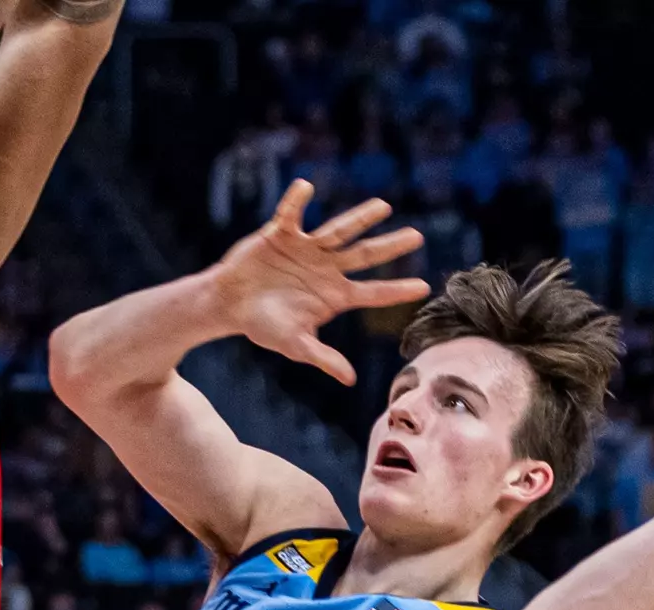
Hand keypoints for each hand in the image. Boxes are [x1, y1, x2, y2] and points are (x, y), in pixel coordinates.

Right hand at [210, 179, 430, 383]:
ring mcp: (306, 249)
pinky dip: (296, 201)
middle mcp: (326, 269)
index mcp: (333, 295)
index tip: (424, 287)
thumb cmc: (262, 326)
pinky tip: (306, 187)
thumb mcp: (294, 345)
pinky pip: (290, 214)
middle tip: (418, 237)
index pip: (372, 293)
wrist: (229, 304)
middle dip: (390, 247)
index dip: (396, 290)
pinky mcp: (281, 233)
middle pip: (364, 256)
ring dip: (359, 219)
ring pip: (338, 231)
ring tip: (383, 206)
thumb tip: (350, 379)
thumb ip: (323, 358)